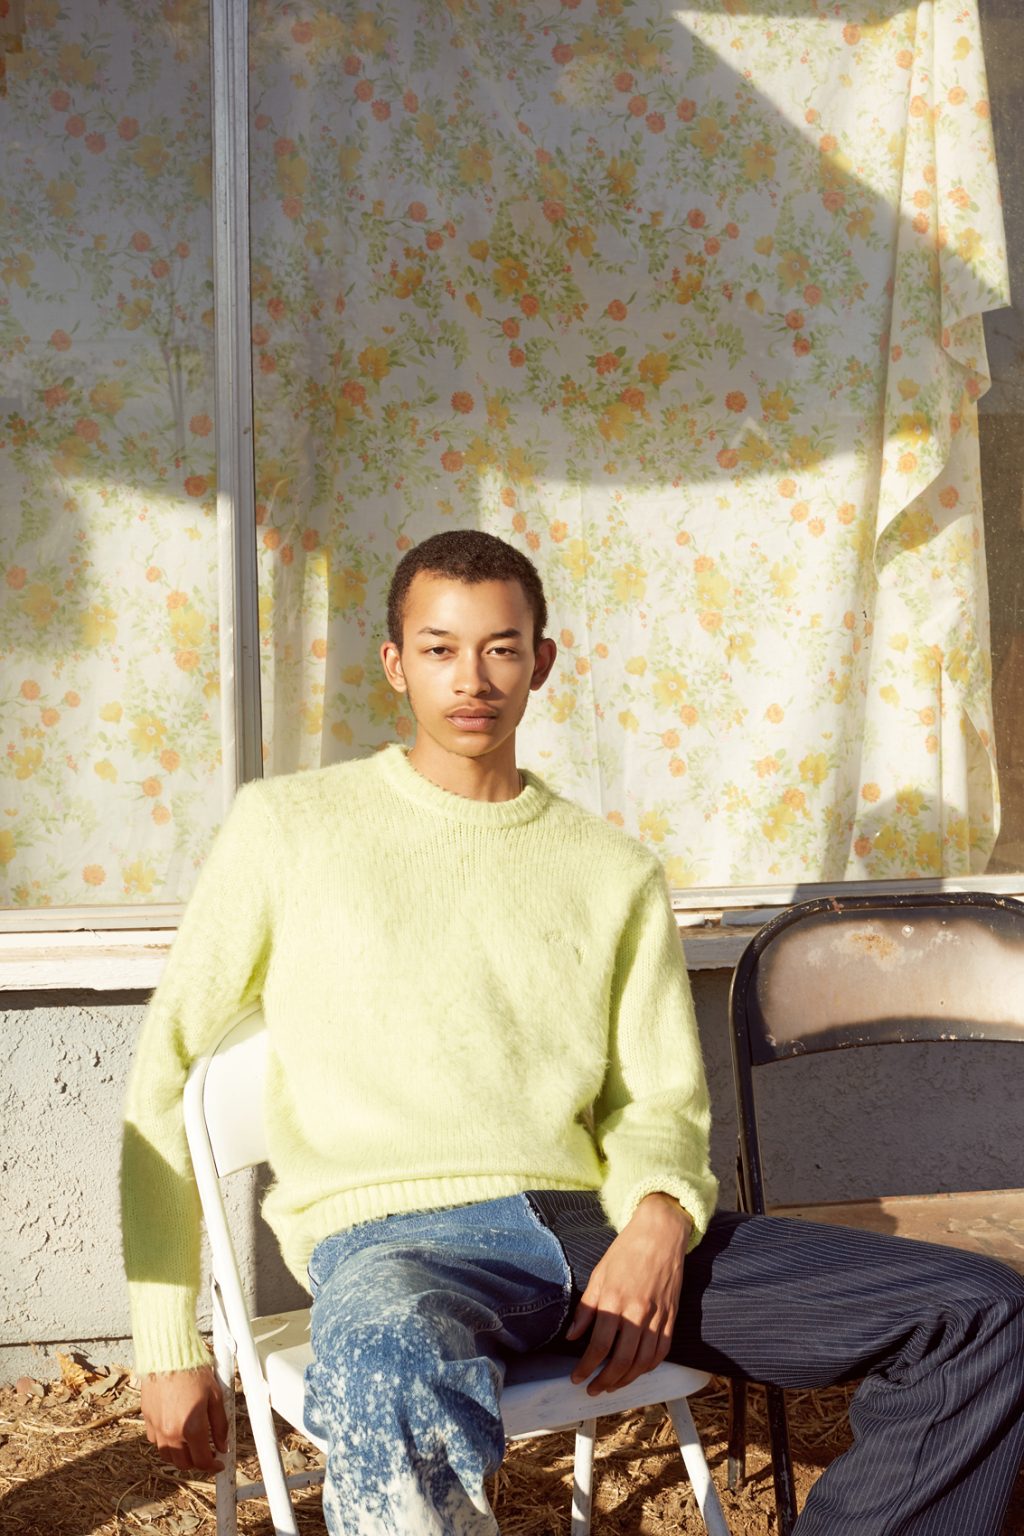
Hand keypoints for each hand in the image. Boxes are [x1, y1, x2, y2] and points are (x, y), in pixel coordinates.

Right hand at [140, 1366, 227, 1472]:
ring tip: (193, 1445)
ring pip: (168, 1456)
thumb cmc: (194, 1371)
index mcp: (191, 1428)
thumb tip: (224, 1445)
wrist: (168, 1355)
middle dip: (197, 1463)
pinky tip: (176, 1432)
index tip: (219, 1463)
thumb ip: (221, 1425)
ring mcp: (157, 1428)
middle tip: (208, 1454)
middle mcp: (172, 1432)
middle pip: (184, 1464)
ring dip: (181, 1456)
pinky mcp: (147, 1420)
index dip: (213, 1465)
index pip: (202, 1461)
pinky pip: (156, 1441)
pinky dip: (167, 1443)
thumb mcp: (215, 1396)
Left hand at [565, 1192, 690, 1394]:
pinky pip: (662, 1351)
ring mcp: (657, 1316)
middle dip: (605, 1381)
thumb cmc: (626, 1251)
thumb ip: (586, 1308)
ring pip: (643, 1361)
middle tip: (593, 1389)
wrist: (660, 1233)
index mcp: (615, 1300)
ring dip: (626, 1379)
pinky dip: (650, 1367)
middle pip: (621, 1360)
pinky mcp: (672, 1316)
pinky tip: (637, 1371)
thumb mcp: (599, 1274)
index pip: (599, 1345)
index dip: (586, 1367)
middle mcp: (637, 1312)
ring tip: (612, 1386)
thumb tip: (572, 1336)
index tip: (576, 1377)